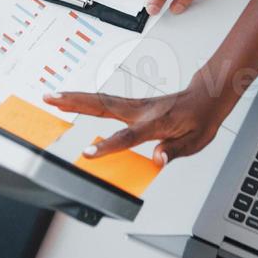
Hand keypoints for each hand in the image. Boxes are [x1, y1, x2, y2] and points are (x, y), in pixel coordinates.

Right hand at [45, 79, 234, 164]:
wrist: (206, 96)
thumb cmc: (200, 118)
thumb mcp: (195, 141)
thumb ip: (174, 150)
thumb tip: (158, 160)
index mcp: (156, 122)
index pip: (128, 136)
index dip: (109, 146)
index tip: (89, 154)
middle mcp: (142, 110)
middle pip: (103, 106)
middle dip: (76, 103)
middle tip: (52, 100)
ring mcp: (135, 105)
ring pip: (100, 100)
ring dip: (74, 97)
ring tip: (52, 96)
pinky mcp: (131, 104)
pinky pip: (105, 100)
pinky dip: (86, 98)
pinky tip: (72, 99)